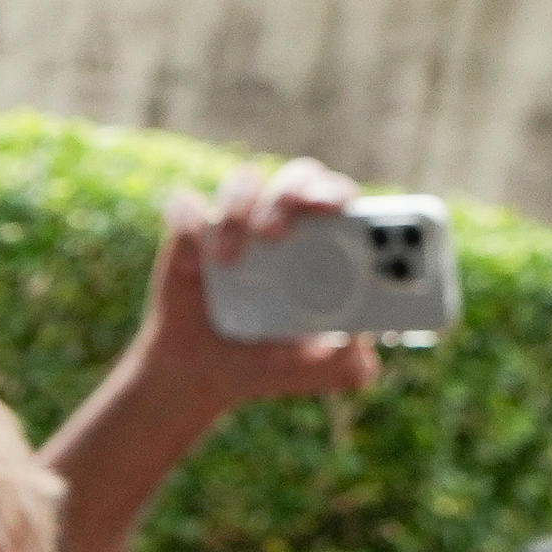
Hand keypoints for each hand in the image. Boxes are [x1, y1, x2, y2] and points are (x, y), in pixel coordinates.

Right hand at [137, 157, 384, 420]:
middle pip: (299, 176)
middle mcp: (284, 222)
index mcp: (324, 243)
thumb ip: (353, 363)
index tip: (335, 209)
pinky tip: (196, 261)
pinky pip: (189, 207)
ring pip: (245, 182)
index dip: (340, 193)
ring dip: (239, 210)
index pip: (339, 197)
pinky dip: (191, 223)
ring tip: (231, 259)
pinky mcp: (191, 235)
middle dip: (294, 191)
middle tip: (279, 231)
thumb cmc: (270, 360)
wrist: (207, 375)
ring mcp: (236, 224)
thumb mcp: (323, 370)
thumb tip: (363, 345)